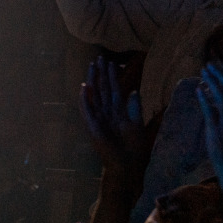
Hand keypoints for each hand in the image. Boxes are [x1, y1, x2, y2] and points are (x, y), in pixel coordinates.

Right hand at [79, 55, 149, 173]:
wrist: (126, 164)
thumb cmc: (133, 146)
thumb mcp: (137, 124)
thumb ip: (135, 107)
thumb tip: (134, 91)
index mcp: (117, 110)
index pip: (114, 88)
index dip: (113, 76)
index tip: (112, 63)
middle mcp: (106, 110)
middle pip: (103, 88)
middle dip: (101, 73)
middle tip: (100, 58)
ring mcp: (98, 117)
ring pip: (94, 94)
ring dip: (93, 80)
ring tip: (92, 66)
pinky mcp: (92, 125)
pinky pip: (87, 109)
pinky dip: (85, 98)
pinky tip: (85, 87)